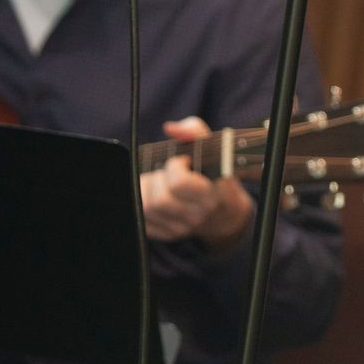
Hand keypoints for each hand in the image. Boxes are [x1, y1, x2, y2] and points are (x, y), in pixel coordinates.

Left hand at [139, 117, 254, 248]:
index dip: (174, 167)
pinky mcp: (167, 235)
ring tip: (157, 180)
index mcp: (210, 193)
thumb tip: (170, 128)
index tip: (180, 161)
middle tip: (165, 171)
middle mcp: (197, 215)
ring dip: (146, 189)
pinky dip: (142, 203)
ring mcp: (181, 228)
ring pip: (147, 209)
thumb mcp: (210, 146)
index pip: (180, 184)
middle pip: (160, 199)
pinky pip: (142, 219)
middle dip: (157, 179)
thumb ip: (193, 130)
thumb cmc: (211, 171)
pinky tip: (154, 194)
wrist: (222, 209)